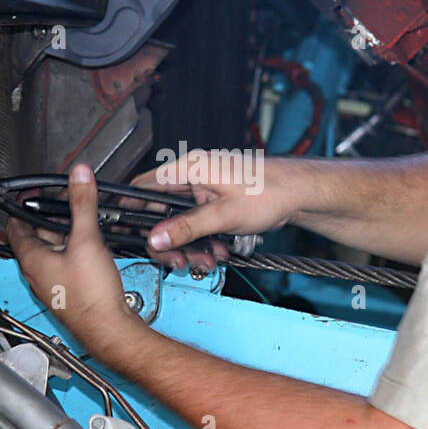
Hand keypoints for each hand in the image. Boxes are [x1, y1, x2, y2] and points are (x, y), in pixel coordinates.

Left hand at [6, 163, 145, 356]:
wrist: (109, 328)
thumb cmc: (91, 296)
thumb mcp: (87, 240)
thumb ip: (83, 204)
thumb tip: (79, 177)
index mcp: (32, 260)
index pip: (15, 225)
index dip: (23, 205)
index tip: (33, 193)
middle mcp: (37, 273)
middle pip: (36, 236)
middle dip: (50, 217)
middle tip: (63, 201)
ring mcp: (52, 283)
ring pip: (52, 251)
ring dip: (63, 234)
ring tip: (80, 220)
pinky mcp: (68, 291)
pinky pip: (65, 264)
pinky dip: (73, 250)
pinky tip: (90, 247)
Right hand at [126, 150, 302, 271]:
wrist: (300, 193)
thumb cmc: (270, 190)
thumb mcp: (224, 214)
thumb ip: (187, 227)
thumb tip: (156, 237)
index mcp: (189, 168)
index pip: (144, 186)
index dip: (131, 209)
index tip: (127, 231)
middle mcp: (193, 176)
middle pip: (162, 212)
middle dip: (169, 241)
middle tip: (177, 260)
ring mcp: (204, 190)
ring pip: (181, 223)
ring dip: (191, 246)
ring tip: (208, 260)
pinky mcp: (215, 203)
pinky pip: (199, 225)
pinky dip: (205, 242)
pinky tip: (219, 252)